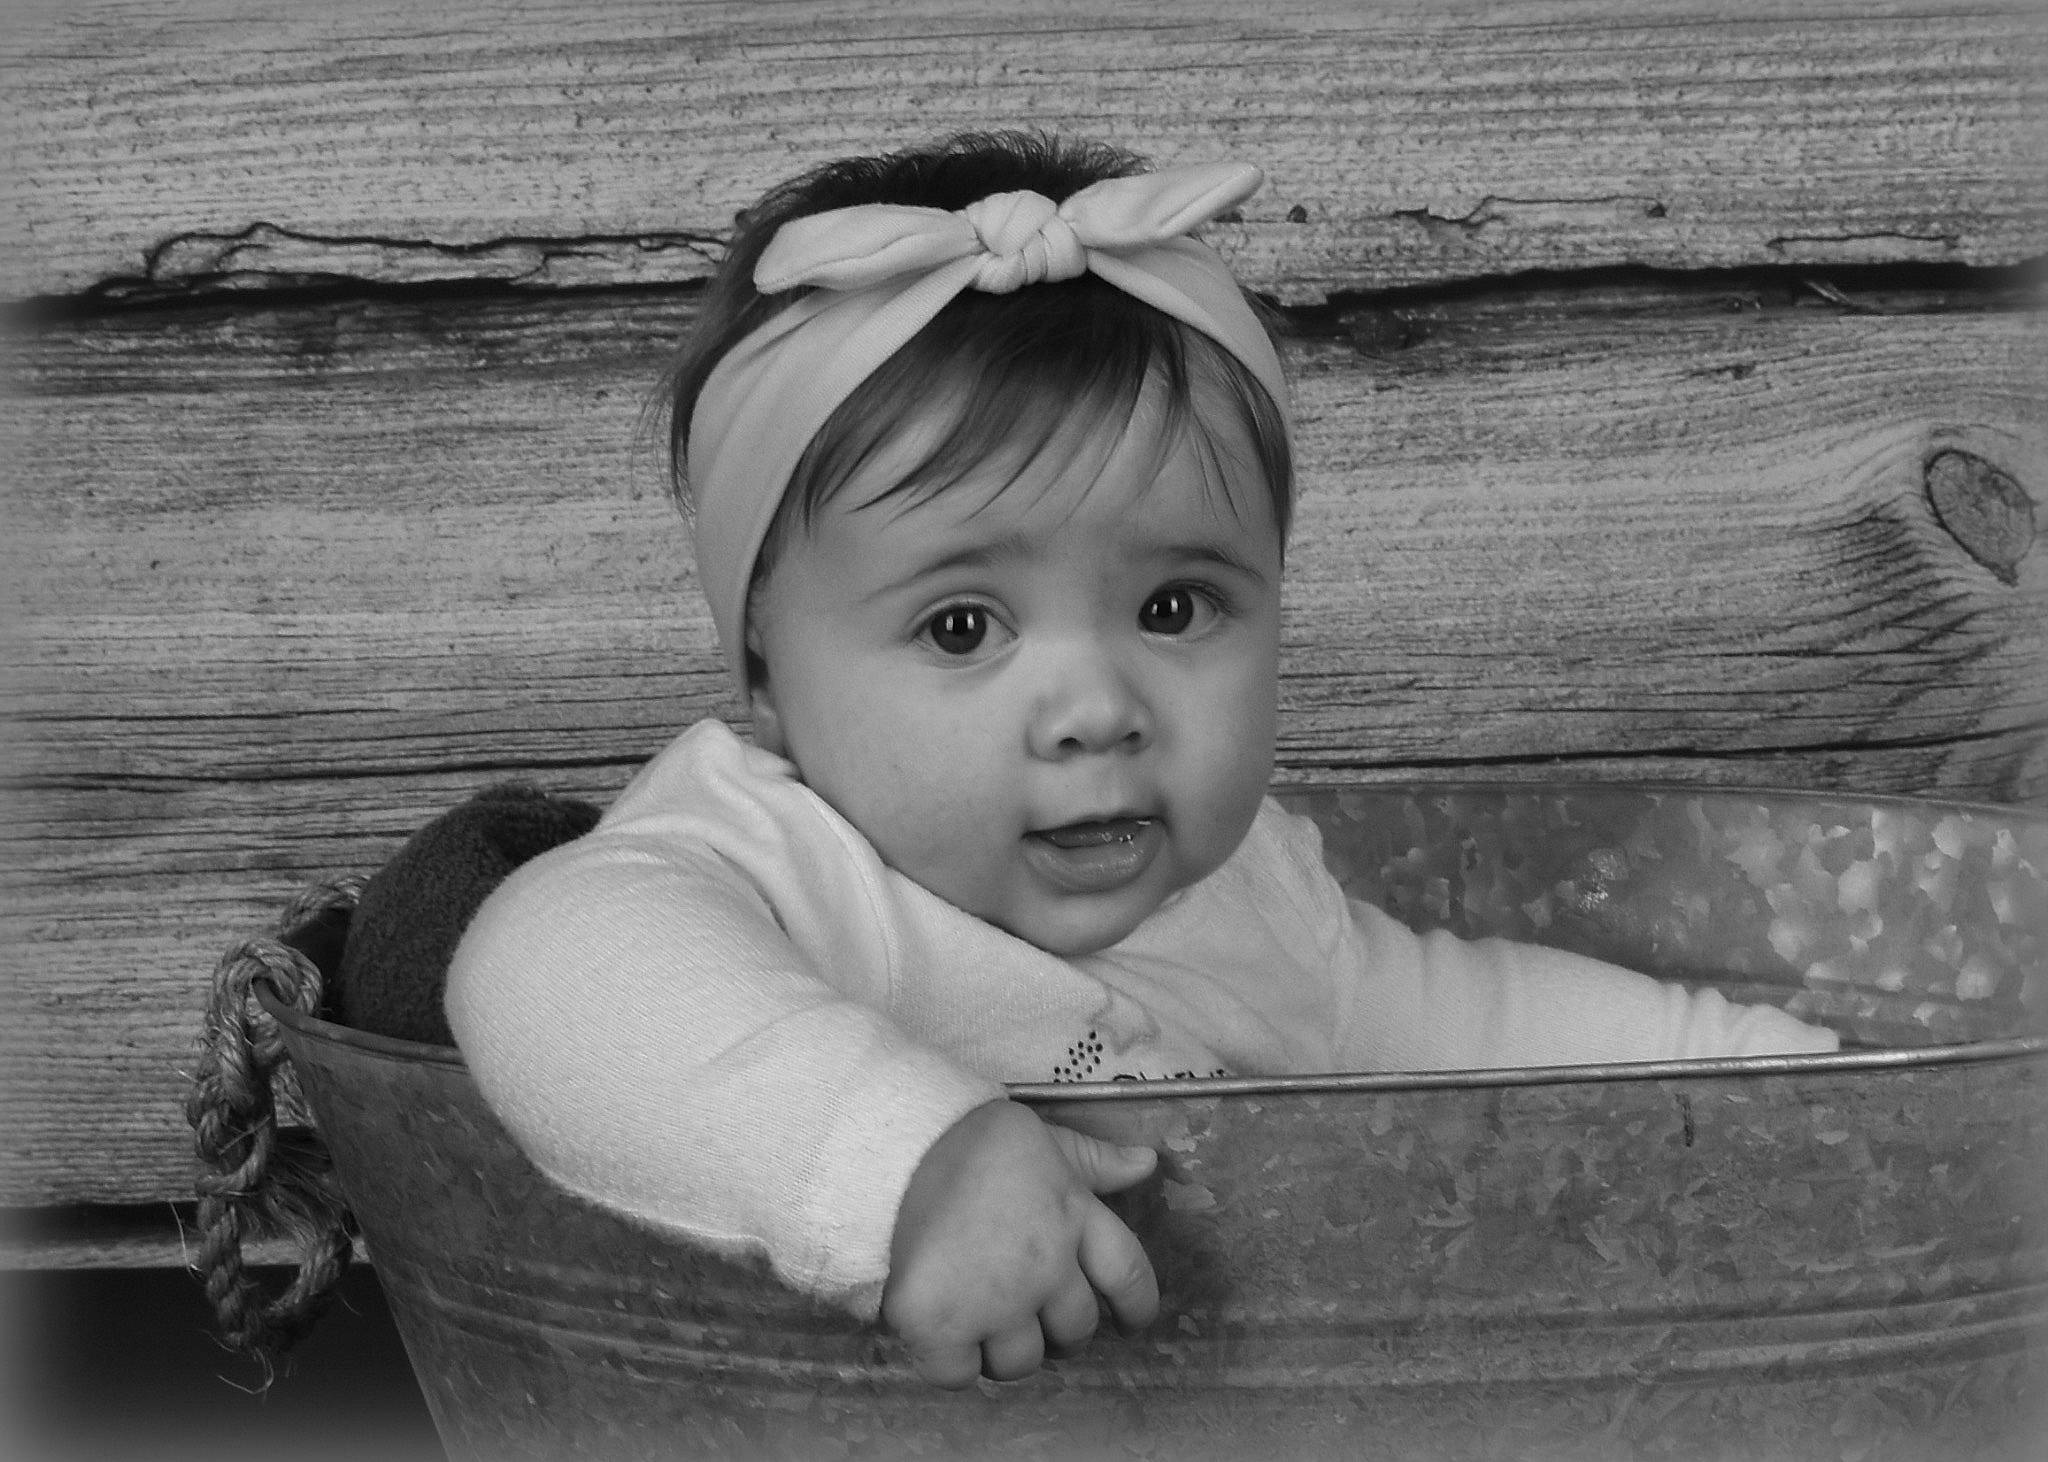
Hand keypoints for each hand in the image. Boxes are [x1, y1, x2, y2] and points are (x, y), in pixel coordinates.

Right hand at [882, 1099, 1159, 1385]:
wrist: (890, 1144)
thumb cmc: (967, 1137)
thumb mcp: (1042, 1138)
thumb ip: (1094, 1160)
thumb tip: (1147, 1165)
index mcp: (1075, 1219)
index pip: (1130, 1278)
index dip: (1136, 1307)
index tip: (1129, 1321)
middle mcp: (1046, 1268)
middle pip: (1076, 1331)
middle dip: (1060, 1330)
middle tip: (1028, 1310)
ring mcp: (995, 1303)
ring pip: (1020, 1362)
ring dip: (1005, 1349)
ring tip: (979, 1318)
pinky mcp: (941, 1327)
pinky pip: (960, 1375)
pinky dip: (952, 1363)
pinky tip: (939, 1332)